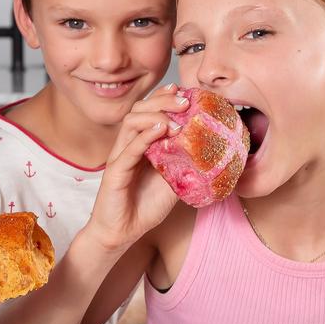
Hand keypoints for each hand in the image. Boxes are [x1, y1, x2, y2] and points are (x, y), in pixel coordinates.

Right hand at [83, 83, 185, 254]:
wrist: (122, 232)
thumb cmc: (145, 207)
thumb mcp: (173, 183)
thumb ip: (185, 165)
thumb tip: (210, 153)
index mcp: (140, 144)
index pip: (148, 111)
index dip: (163, 98)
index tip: (183, 91)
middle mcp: (128, 145)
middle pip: (139, 110)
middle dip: (162, 101)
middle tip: (185, 101)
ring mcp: (119, 157)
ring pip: (131, 123)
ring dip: (155, 115)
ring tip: (176, 118)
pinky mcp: (114, 172)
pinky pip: (128, 149)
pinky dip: (144, 136)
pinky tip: (159, 129)